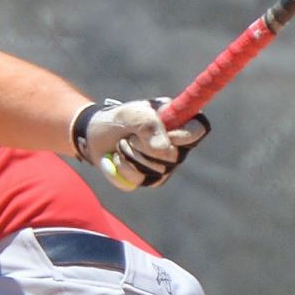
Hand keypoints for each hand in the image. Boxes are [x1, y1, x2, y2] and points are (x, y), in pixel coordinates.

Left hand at [71, 97, 209, 191]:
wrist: (96, 135)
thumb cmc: (119, 119)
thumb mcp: (131, 114)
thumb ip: (149, 125)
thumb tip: (164, 148)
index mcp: (179, 122)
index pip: (198, 130)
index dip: (182, 135)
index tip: (163, 132)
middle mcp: (177, 145)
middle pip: (172, 156)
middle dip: (142, 145)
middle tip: (130, 135)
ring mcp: (166, 165)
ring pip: (155, 170)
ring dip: (130, 155)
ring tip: (123, 143)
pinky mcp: (150, 180)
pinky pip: (139, 180)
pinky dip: (123, 168)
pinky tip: (118, 158)